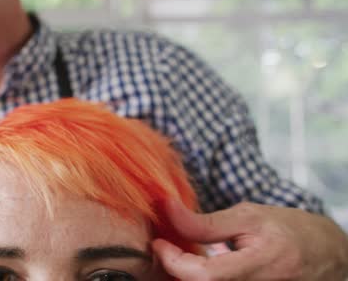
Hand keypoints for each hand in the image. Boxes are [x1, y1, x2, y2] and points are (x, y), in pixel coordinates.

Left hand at [153, 200, 347, 280]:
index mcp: (262, 264)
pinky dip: (197, 280)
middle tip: (165, 247)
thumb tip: (166, 208)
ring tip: (178, 254)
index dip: (175, 261)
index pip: (206, 276)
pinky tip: (193, 266)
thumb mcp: (248, 216)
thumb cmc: (287, 230)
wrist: (324, 254)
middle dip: (174, 269)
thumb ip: (206, 221)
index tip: (158, 243)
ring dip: (183, 275)